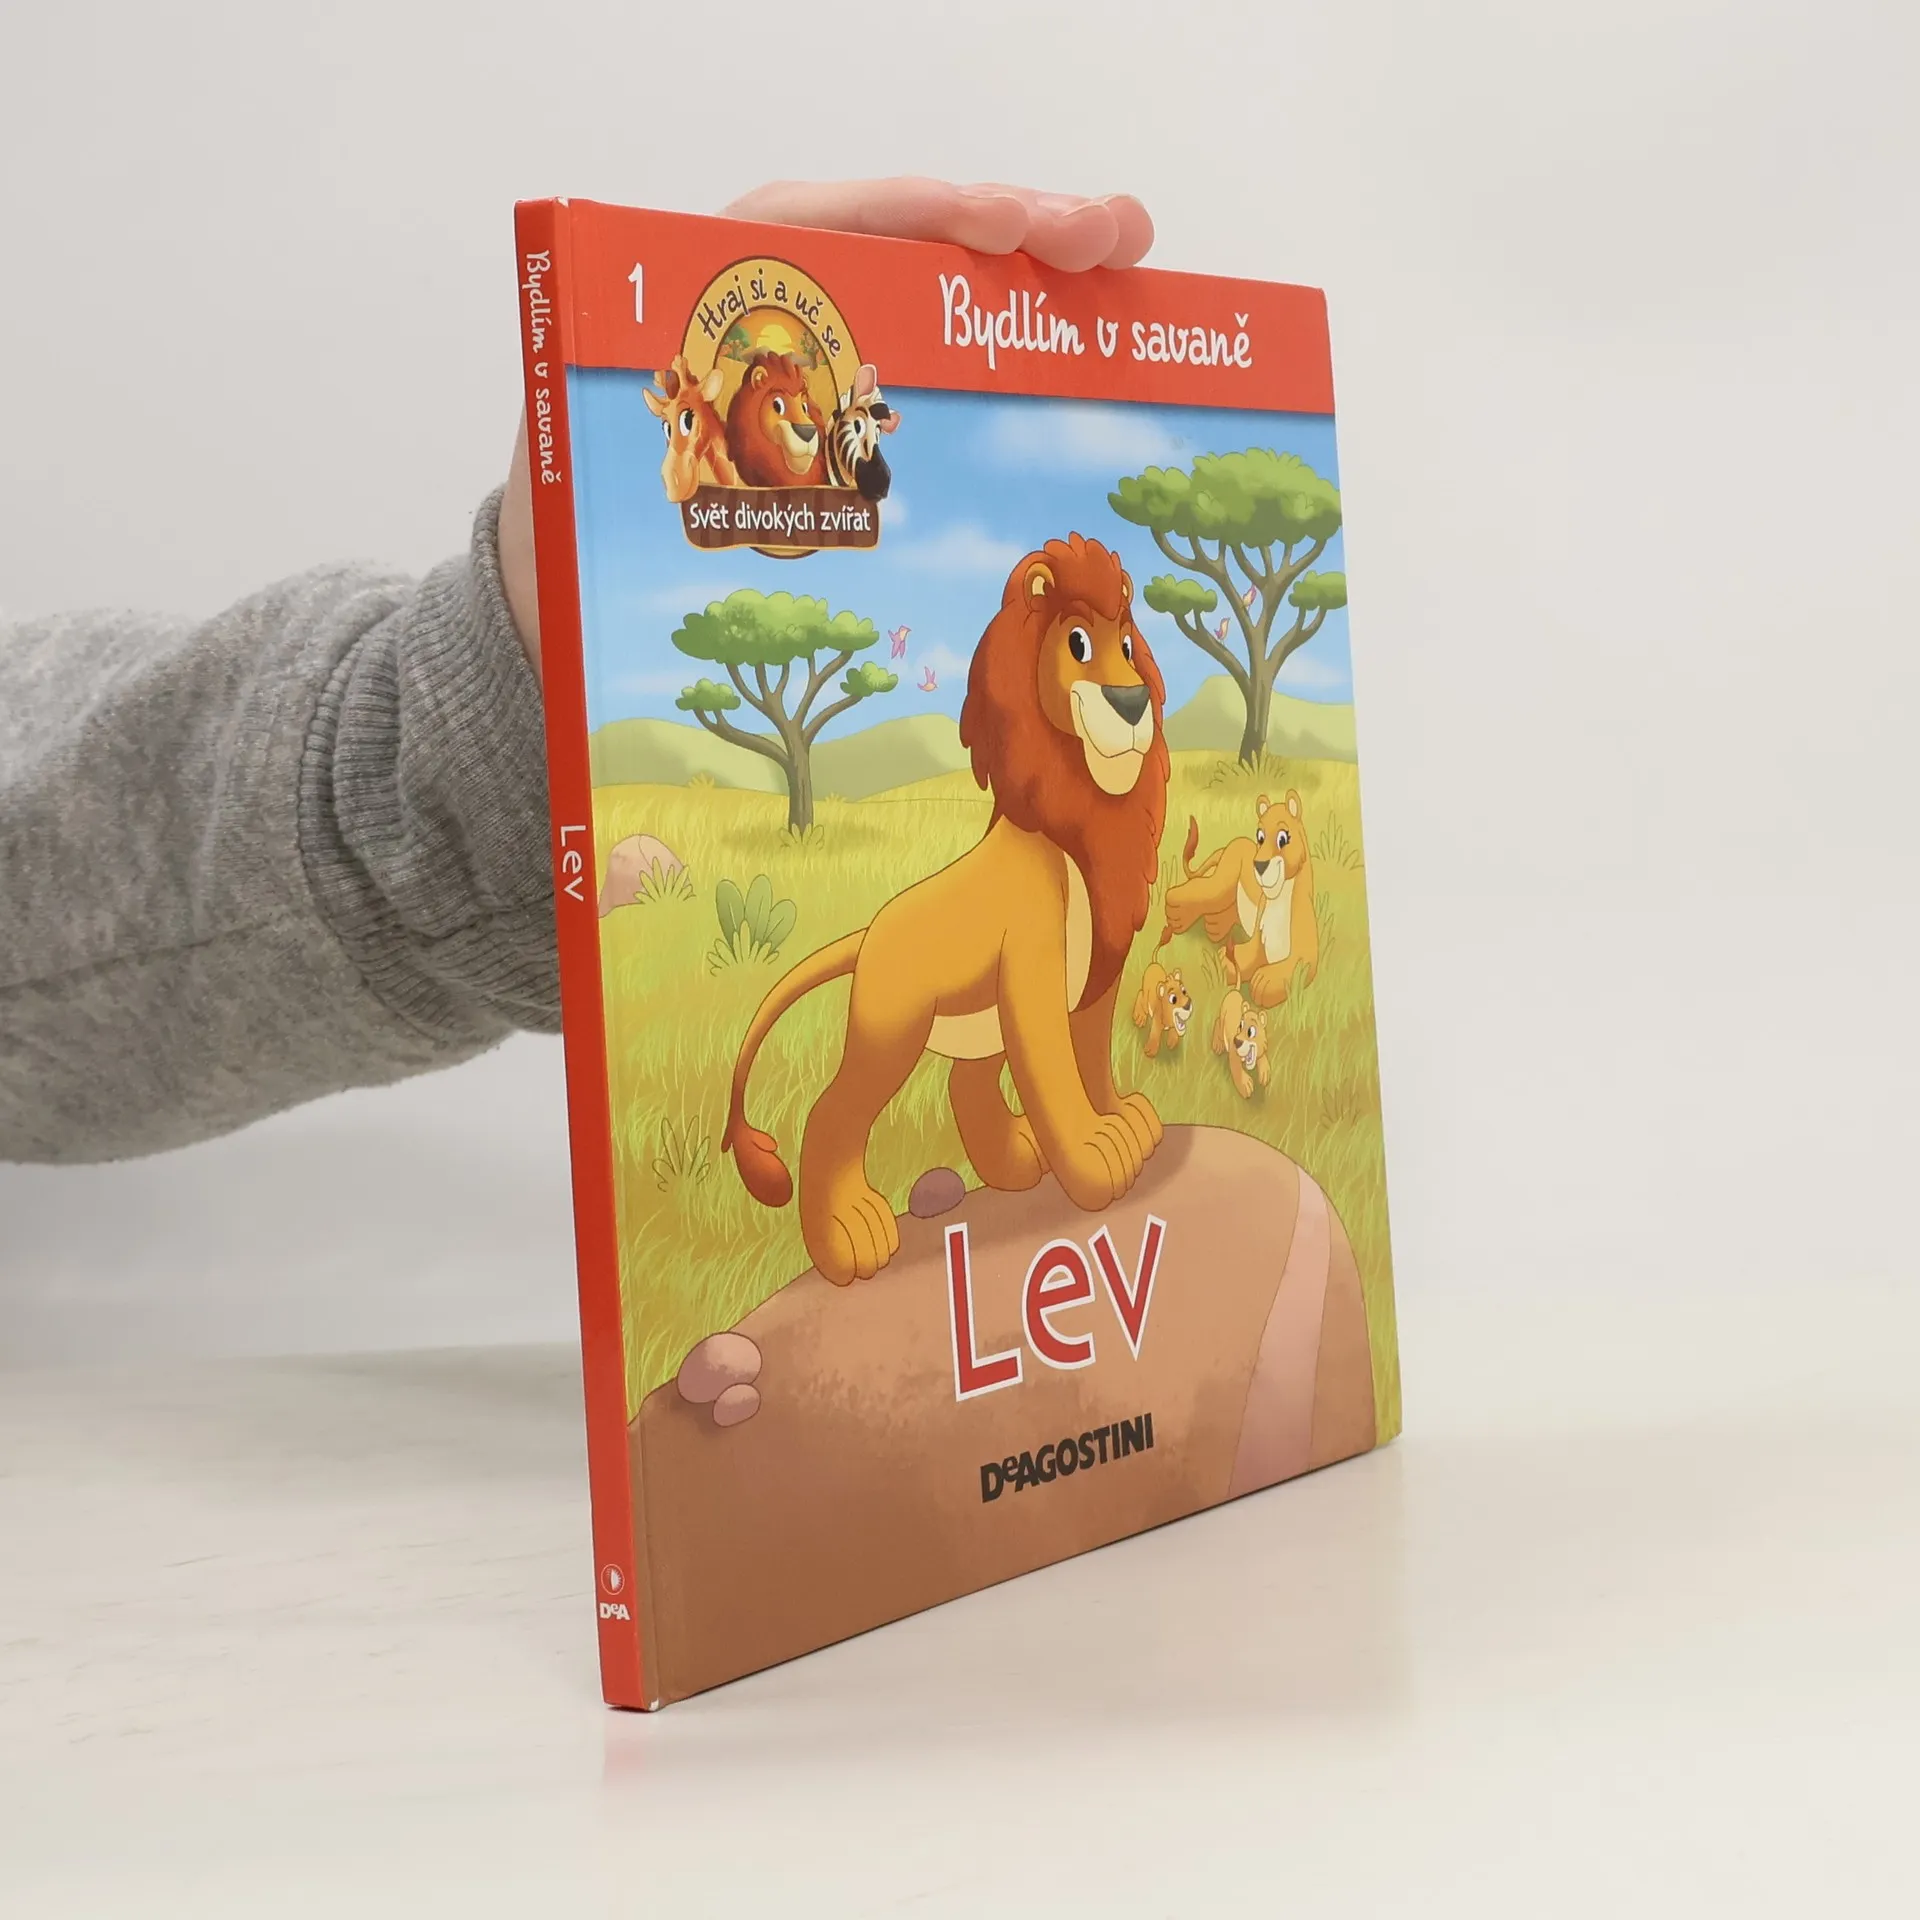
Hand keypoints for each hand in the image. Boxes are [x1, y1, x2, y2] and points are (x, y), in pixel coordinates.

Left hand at [497, 179, 1154, 671]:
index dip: (931, 215)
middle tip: (1115, 236)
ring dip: (1033, 272)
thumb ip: (664, 450)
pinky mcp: (848, 398)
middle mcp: (775, 300)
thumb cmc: (575, 520)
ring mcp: (821, 347)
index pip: (836, 223)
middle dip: (1018, 225)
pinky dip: (1011, 340)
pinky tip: (1082, 336)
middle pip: (910, 236)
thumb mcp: (607, 464)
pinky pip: (938, 349)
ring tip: (1122, 261)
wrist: (563, 585)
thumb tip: (720, 459)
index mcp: (710, 288)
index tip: (1011, 230)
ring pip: (939, 286)